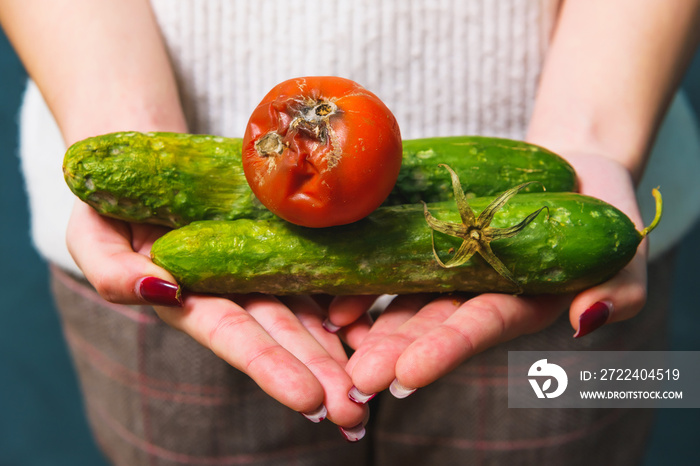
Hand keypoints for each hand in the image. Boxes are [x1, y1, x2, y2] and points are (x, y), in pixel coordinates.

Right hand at [66, 200, 367, 436]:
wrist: (152, 170)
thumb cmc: (113, 205)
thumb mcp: (94, 236)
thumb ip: (112, 272)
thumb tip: (157, 291)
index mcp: (192, 301)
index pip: (234, 337)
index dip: (270, 366)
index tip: (308, 398)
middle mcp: (234, 296)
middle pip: (282, 337)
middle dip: (318, 375)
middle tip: (356, 413)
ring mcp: (264, 274)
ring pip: (308, 315)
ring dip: (340, 352)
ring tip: (375, 382)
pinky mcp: (285, 248)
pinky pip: (321, 276)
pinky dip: (348, 305)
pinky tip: (376, 329)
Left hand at [325, 153, 648, 400]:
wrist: (571, 174)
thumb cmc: (603, 215)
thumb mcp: (623, 255)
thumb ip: (615, 293)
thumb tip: (586, 320)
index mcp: (521, 305)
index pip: (480, 330)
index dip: (445, 351)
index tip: (407, 376)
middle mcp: (479, 296)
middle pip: (432, 326)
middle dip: (396, 351)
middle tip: (358, 375)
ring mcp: (451, 273)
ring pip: (405, 300)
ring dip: (371, 322)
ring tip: (335, 332)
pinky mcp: (432, 244)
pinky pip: (395, 263)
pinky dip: (367, 281)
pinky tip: (337, 297)